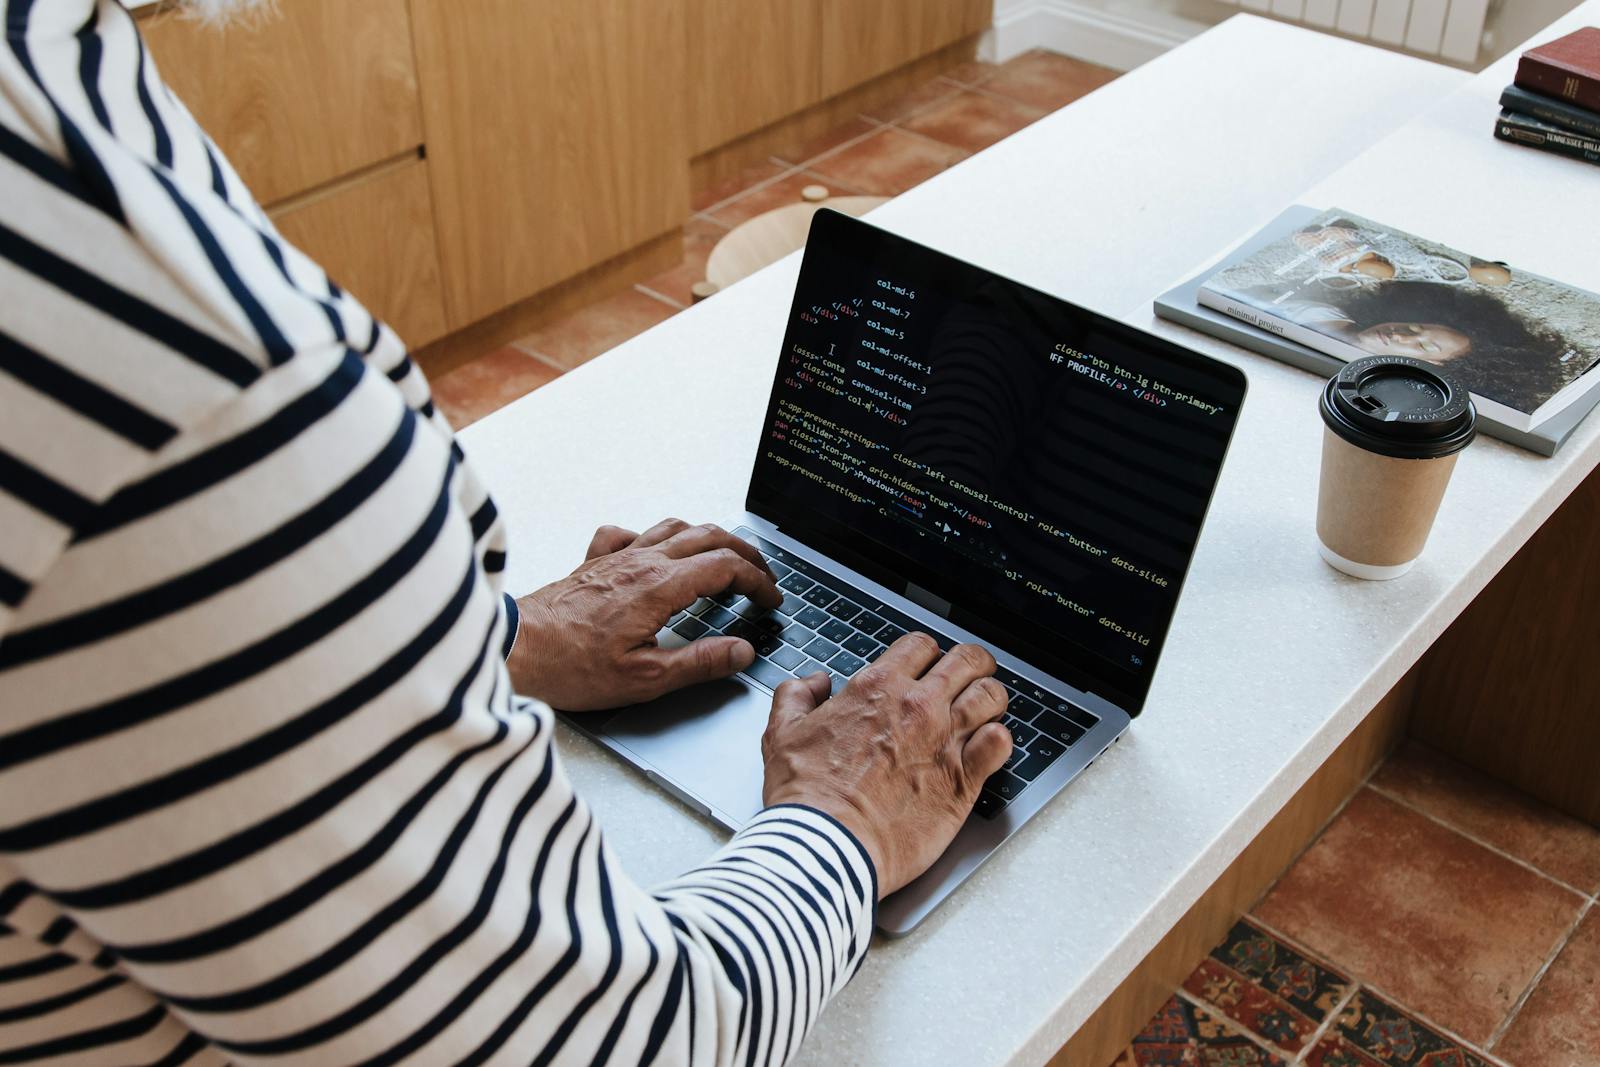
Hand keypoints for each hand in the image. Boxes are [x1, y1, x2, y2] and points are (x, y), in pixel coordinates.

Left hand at [508, 519, 780, 709]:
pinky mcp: (593, 563)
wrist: (515, 651)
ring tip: (724, 557)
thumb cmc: (568, 666)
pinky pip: (629, 533)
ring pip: (674, 527)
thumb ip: (699, 663)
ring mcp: (616, 557)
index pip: (725, 567)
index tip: (770, 599)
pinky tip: (654, 552)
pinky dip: (653, 537)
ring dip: (708, 537)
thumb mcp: (645, 678)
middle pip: (708, 536)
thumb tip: (740, 652)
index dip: (757, 581)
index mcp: (659, 587)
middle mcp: (640, 562)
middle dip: (744, 553)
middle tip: (761, 575)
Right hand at [760, 634, 1012, 896]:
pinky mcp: (964, 780)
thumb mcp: (781, 733)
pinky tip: (989, 746)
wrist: (827, 846)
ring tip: (985, 710)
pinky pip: (1001, 742)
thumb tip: (813, 683)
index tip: (927, 665)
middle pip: (967, 660)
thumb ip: (796, 696)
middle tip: (971, 675)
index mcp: (877, 688)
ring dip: (991, 698)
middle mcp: (917, 706)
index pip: (921, 644)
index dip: (926, 653)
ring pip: (991, 695)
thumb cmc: (806, 796)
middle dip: (972, 664)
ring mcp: (945, 741)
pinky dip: (999, 740)